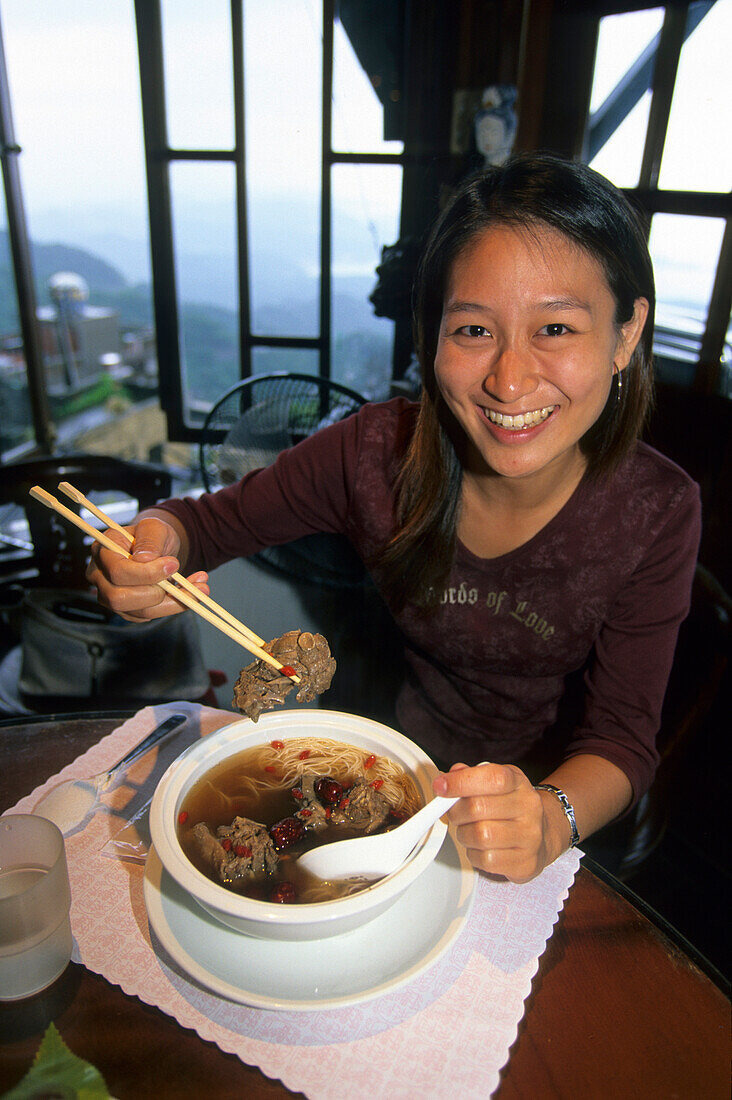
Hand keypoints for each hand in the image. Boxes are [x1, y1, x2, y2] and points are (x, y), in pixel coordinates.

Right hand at [85, 515, 208, 621]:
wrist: (158, 548)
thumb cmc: (152, 535)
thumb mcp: (154, 527)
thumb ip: (150, 540)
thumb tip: (146, 560)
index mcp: (102, 551)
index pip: (118, 572)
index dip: (147, 573)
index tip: (173, 564)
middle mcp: (100, 577)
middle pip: (119, 599)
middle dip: (155, 594)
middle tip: (180, 579)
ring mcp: (110, 596)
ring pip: (139, 612)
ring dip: (174, 603)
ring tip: (201, 586)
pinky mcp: (128, 610)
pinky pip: (150, 616)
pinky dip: (175, 606)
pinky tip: (190, 592)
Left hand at [432, 762, 562, 881]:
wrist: (543, 835)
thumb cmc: (512, 807)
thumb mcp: (496, 783)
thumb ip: (471, 776)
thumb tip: (448, 777)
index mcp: (518, 783)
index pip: (491, 778)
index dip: (461, 781)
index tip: (440, 786)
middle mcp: (529, 808)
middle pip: (478, 808)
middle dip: (457, 812)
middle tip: (456, 814)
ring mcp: (530, 837)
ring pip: (480, 836)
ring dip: (464, 835)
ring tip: (470, 831)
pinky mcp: (526, 863)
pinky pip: (486, 861)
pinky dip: (475, 855)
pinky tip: (481, 848)